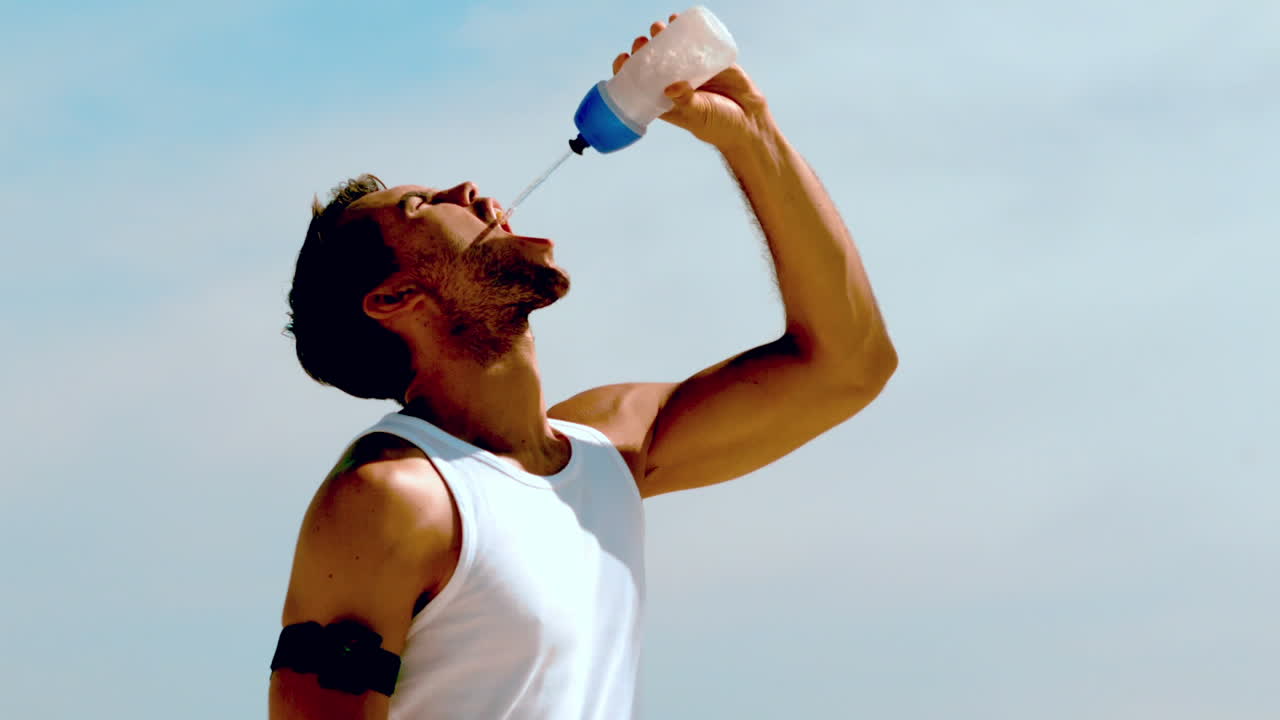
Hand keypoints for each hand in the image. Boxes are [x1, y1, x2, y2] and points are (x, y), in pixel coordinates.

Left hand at [612, 14, 773, 151]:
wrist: (749, 122)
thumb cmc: (718, 126)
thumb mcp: (697, 115)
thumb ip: (685, 101)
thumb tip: (670, 87)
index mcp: (665, 99)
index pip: (640, 82)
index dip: (628, 69)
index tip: (623, 58)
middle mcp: (675, 82)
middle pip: (653, 61)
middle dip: (644, 48)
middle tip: (642, 41)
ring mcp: (692, 70)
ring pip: (671, 48)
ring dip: (661, 35)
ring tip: (658, 27)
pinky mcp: (710, 60)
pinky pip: (695, 41)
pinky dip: (685, 28)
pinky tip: (676, 19)